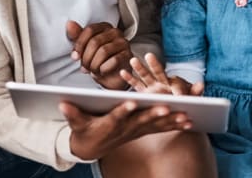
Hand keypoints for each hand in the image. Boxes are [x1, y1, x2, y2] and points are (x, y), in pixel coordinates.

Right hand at [60, 100, 191, 159]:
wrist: (90, 148)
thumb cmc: (83, 130)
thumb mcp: (75, 122)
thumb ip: (72, 113)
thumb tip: (62, 103)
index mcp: (108, 124)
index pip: (116, 116)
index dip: (123, 110)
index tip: (131, 102)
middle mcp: (124, 129)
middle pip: (140, 121)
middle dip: (154, 114)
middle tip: (167, 107)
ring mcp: (134, 131)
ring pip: (154, 125)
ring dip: (170, 121)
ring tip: (186, 115)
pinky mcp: (141, 131)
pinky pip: (160, 128)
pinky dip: (174, 124)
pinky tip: (189, 122)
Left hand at [66, 20, 131, 89]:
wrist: (112, 75)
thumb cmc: (99, 60)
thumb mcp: (85, 48)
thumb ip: (77, 36)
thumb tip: (70, 24)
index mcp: (104, 27)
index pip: (89, 30)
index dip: (79, 45)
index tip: (75, 56)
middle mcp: (115, 32)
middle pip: (95, 42)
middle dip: (86, 58)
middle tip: (84, 67)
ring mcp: (123, 43)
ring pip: (103, 51)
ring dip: (94, 64)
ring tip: (93, 70)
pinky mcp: (128, 55)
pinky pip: (114, 60)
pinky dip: (104, 69)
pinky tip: (102, 71)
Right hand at [120, 52, 204, 95]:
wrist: (176, 108)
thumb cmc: (184, 102)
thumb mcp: (191, 98)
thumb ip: (195, 92)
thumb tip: (201, 84)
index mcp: (175, 85)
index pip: (176, 85)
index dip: (178, 90)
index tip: (179, 96)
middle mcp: (162, 83)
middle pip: (158, 72)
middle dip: (154, 65)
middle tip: (149, 55)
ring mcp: (152, 87)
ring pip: (145, 76)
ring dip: (139, 68)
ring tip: (133, 60)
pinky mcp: (144, 93)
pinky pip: (136, 85)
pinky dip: (130, 78)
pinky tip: (123, 72)